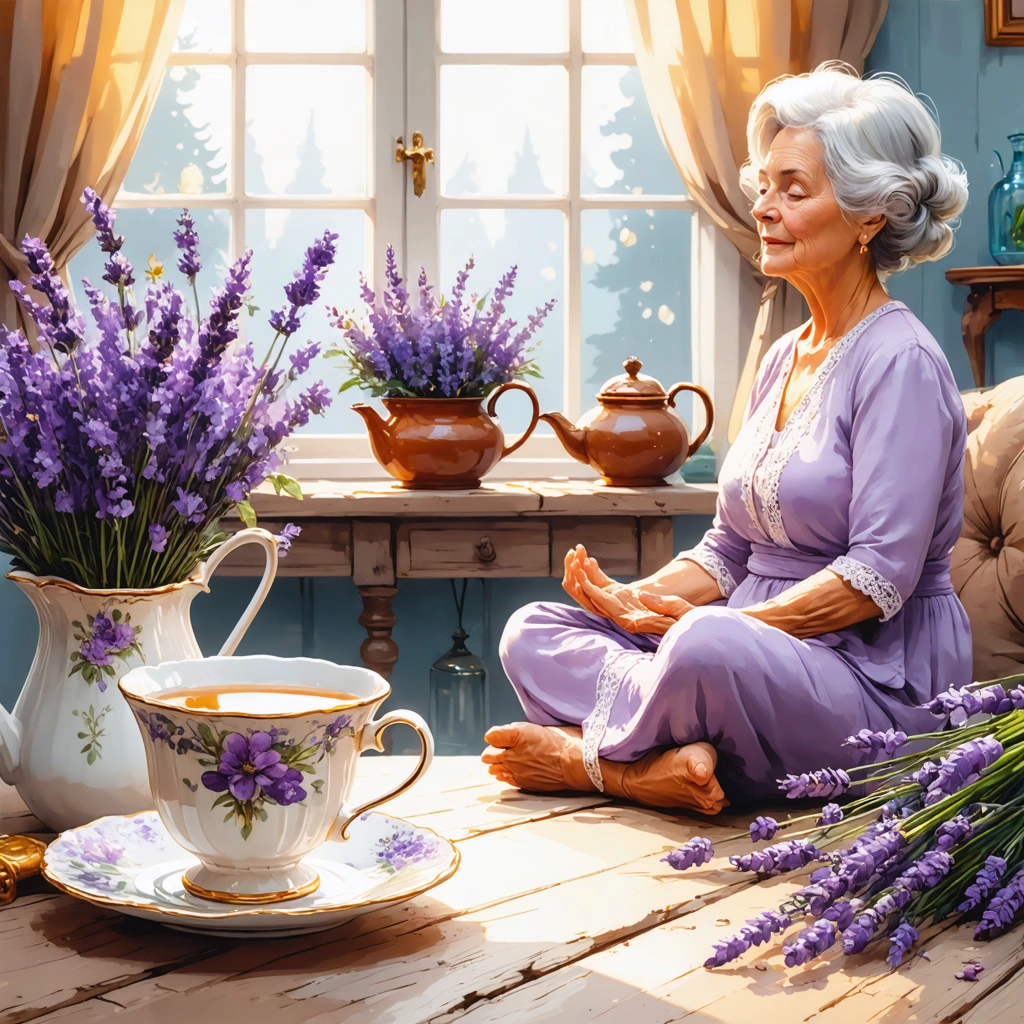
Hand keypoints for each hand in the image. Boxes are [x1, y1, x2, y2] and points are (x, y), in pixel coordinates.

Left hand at [562, 545, 690, 634]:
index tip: (581, 576)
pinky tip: (590, 561)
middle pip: (596, 601)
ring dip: (586, 576)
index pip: (607, 607)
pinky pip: (605, 591)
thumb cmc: (690, 623)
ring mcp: (624, 612)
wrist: (694, 631)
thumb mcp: (681, 613)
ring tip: (577, 555)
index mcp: (634, 622)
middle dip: (582, 581)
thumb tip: (643, 595)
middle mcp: (624, 619)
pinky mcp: (626, 605)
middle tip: (573, 559)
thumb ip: (663, 605)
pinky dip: (596, 576)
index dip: (593, 591)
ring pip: (597, 595)